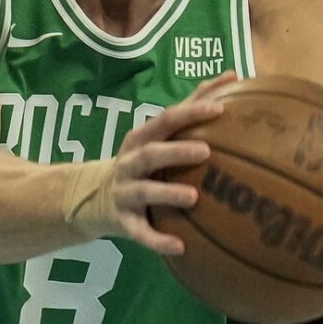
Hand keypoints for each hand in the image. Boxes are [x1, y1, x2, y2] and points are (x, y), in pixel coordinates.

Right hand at [69, 76, 238, 253]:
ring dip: (167, 193)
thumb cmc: (140, 161)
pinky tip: (179, 247)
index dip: (191, 112)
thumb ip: (191, 108)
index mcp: (142, 139)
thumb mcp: (158, 135)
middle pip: (152, 153)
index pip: (167, 120)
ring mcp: (125, 192)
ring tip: (193, 197)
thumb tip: (233, 76)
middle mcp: (131, 162)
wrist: (90, 197)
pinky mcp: (123, 221)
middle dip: (177, 151)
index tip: (221, 107)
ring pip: (145, 192)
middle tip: (207, 151)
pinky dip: (158, 240)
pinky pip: (141, 233)